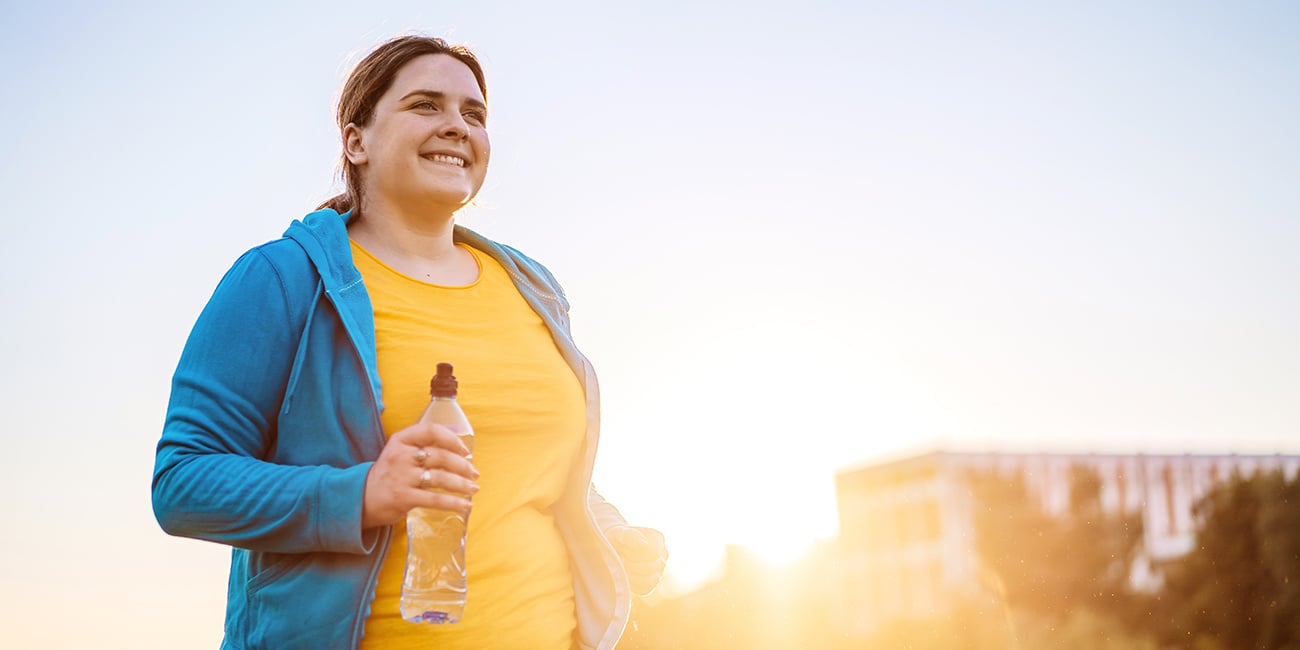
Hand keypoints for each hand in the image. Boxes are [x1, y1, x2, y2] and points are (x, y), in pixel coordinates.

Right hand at [361, 422, 478, 528]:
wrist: (361, 498)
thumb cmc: (389, 473)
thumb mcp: (402, 450)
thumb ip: (427, 440)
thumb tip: (458, 429)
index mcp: (401, 440)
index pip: (430, 430)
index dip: (452, 439)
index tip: (465, 450)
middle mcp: (401, 456)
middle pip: (441, 456)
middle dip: (463, 466)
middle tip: (474, 474)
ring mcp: (401, 477)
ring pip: (441, 477)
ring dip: (462, 484)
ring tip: (473, 489)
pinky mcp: (403, 497)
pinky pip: (435, 499)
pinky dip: (454, 502)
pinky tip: (465, 505)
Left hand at [607, 525, 666, 595]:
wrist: (613, 549)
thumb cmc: (616, 539)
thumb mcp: (619, 532)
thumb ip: (631, 535)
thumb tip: (644, 544)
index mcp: (658, 539)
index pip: (654, 553)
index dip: (636, 553)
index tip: (622, 548)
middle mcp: (663, 555)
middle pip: (650, 567)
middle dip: (630, 564)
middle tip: (619, 558)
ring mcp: (659, 571)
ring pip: (648, 580)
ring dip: (630, 574)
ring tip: (621, 566)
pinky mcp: (651, 584)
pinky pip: (645, 589)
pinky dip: (632, 584)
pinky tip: (625, 575)